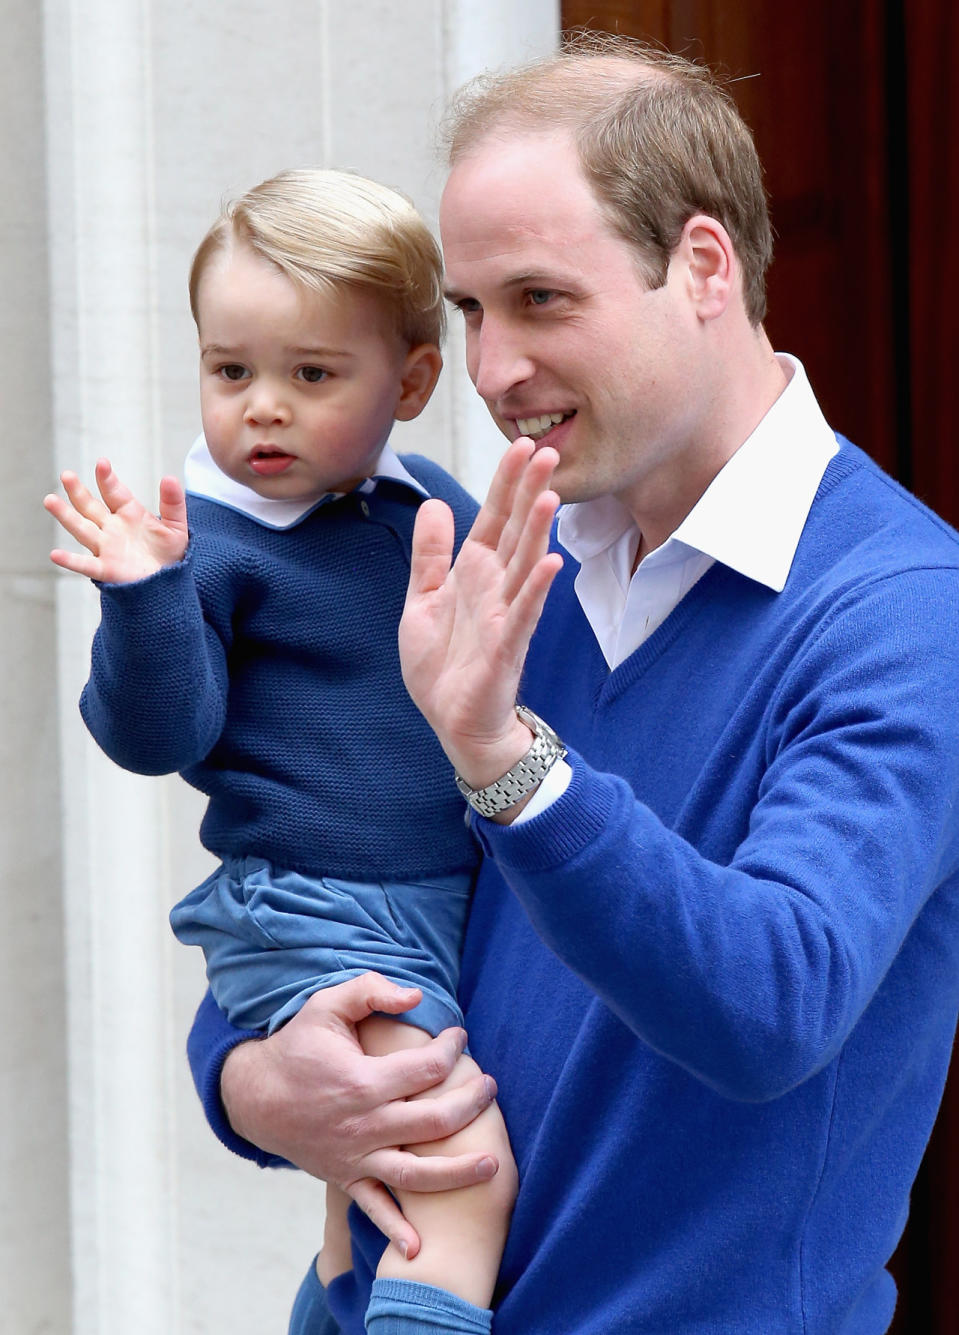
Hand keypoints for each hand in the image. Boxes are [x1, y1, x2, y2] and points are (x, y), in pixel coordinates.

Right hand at [44, 457, 188, 582]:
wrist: (170, 582)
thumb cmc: (170, 553)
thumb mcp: (176, 525)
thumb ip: (173, 503)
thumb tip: (169, 478)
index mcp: (129, 514)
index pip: (114, 492)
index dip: (107, 478)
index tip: (102, 463)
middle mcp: (113, 528)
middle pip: (90, 507)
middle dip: (78, 492)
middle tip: (66, 475)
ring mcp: (107, 548)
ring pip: (82, 529)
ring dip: (66, 516)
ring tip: (50, 500)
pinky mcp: (107, 569)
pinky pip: (86, 565)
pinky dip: (71, 561)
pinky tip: (55, 554)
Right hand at [220, 973, 500, 1258]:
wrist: (255, 1096)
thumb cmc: (298, 1046)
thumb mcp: (327, 1005)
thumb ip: (371, 991)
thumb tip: (417, 996)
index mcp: (362, 1081)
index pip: (427, 1068)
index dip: (452, 1049)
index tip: (460, 1036)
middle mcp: (363, 1124)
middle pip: (433, 1122)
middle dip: (471, 1105)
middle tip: (490, 1089)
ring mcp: (355, 1156)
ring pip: (414, 1175)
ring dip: (456, 1173)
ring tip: (491, 1164)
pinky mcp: (345, 1177)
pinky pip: (372, 1207)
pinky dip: (394, 1229)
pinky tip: (418, 1247)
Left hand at [400, 438, 562, 799]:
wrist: (453, 721)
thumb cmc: (442, 665)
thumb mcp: (422, 600)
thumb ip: (430, 555)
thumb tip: (434, 504)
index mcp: (473, 572)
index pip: (493, 518)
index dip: (506, 483)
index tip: (522, 447)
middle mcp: (495, 586)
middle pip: (515, 531)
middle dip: (529, 492)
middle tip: (548, 451)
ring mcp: (506, 614)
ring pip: (526, 564)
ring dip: (538, 531)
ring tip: (550, 496)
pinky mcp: (508, 646)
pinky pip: (525, 613)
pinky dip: (537, 588)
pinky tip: (552, 563)